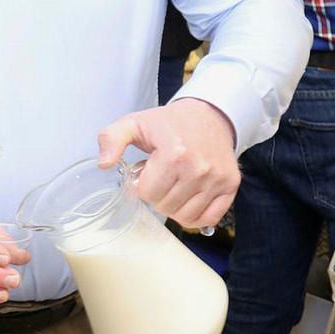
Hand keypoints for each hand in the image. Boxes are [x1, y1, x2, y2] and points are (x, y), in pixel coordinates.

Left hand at [98, 97, 238, 229]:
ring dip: (174, 206)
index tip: (147, 172)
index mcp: (174, 152)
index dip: (142, 185)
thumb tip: (104, 163)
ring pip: (185, 217)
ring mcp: (217, 178)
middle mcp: (199, 167)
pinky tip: (187, 200)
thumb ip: (111, 139)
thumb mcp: (134, 123)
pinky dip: (195, 215)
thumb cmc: (169, 123)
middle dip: (157, 196)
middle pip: (165, 207)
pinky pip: (208, 218)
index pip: (147, 193)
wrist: (209, 115)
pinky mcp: (230, 185)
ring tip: (174, 185)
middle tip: (161, 178)